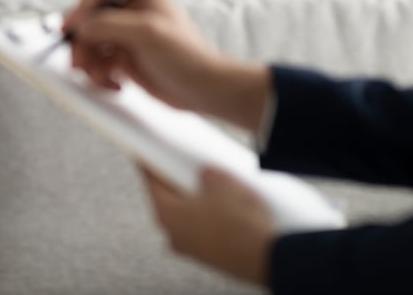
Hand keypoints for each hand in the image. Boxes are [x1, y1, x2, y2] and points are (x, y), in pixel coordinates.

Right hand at [63, 0, 269, 131]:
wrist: (203, 90)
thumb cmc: (187, 56)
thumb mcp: (146, 32)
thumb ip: (108, 24)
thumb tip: (80, 24)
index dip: (81, 10)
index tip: (72, 31)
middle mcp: (132, 13)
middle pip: (89, 21)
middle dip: (83, 44)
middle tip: (79, 63)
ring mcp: (128, 37)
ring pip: (91, 45)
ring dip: (91, 63)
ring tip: (102, 78)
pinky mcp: (126, 60)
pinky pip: (99, 63)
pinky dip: (101, 75)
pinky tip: (116, 84)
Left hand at [141, 166, 273, 285]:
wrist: (265, 257)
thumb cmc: (237, 219)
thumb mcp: (221, 181)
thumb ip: (206, 174)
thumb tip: (205, 176)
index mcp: (166, 214)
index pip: (151, 183)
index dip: (150, 166)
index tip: (147, 155)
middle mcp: (173, 234)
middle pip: (169, 201)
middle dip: (176, 184)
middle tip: (182, 166)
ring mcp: (192, 248)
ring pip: (188, 217)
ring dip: (195, 202)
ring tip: (210, 184)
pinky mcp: (210, 256)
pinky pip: (204, 230)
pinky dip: (209, 217)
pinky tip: (224, 206)